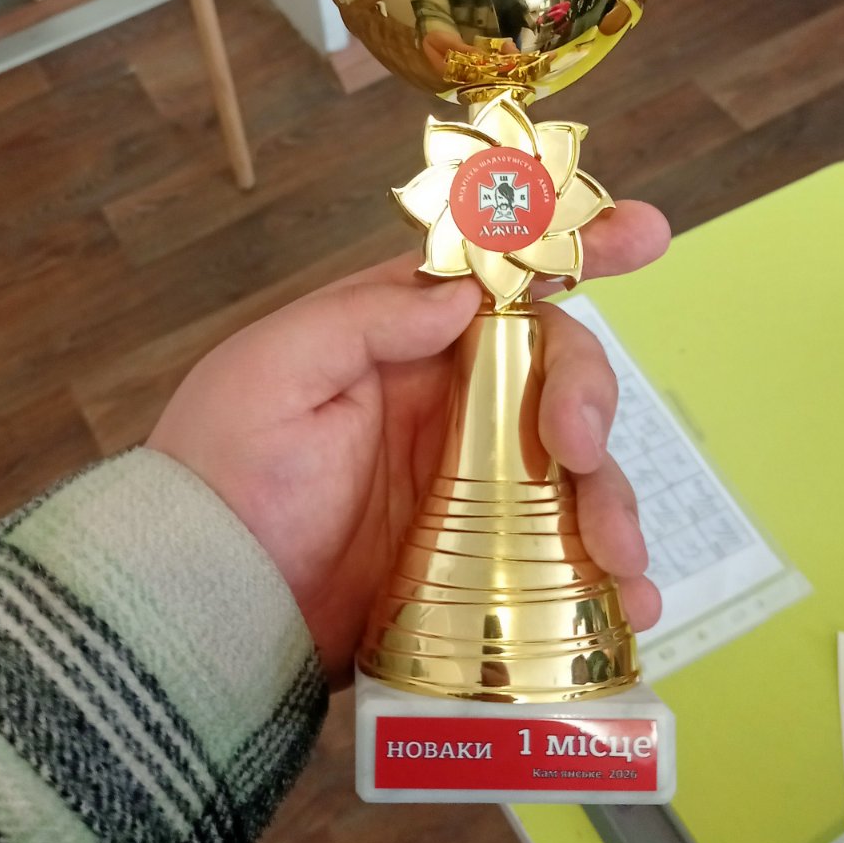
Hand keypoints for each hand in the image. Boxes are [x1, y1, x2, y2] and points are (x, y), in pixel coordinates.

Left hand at [148, 201, 669, 684]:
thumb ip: (366, 318)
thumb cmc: (222, 474)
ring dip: (613, 501)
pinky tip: (630, 607)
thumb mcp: (274, 372)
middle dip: (589, 400)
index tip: (641, 235)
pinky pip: (563, 562)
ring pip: (576, 472)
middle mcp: (451, 404)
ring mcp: (472, 488)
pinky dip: (607, 583)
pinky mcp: (481, 565)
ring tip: (618, 556)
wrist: (202, 604)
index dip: (572, 246)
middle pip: (557, 376)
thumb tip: (462, 292)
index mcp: (404, 340)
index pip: (498, 279)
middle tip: (576, 447)